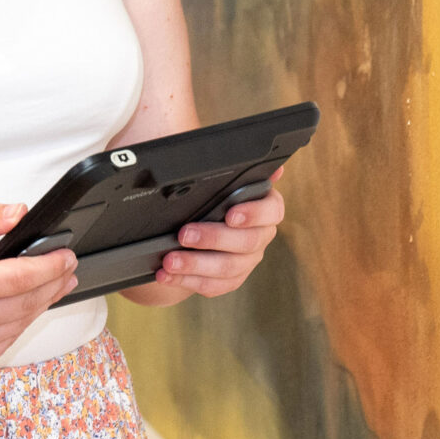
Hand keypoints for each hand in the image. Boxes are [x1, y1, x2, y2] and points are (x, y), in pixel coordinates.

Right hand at [0, 203, 76, 370]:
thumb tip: (20, 214)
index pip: (17, 278)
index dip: (49, 266)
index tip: (66, 256)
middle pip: (25, 303)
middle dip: (53, 283)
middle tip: (68, 267)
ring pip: (20, 324)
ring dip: (43, 303)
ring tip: (57, 284)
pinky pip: (7, 340)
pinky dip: (22, 321)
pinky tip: (30, 304)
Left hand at [144, 170, 284, 298]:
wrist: (191, 221)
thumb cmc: (204, 193)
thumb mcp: (208, 176)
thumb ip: (219, 166)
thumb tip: (234, 152)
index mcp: (264, 205)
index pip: (272, 210)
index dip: (254, 213)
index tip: (231, 214)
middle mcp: (261, 234)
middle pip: (247, 242)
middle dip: (213, 238)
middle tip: (184, 233)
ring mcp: (247, 260)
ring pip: (228, 268)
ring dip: (195, 264)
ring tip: (169, 260)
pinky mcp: (230, 279)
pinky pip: (213, 286)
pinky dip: (187, 281)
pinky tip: (167, 275)